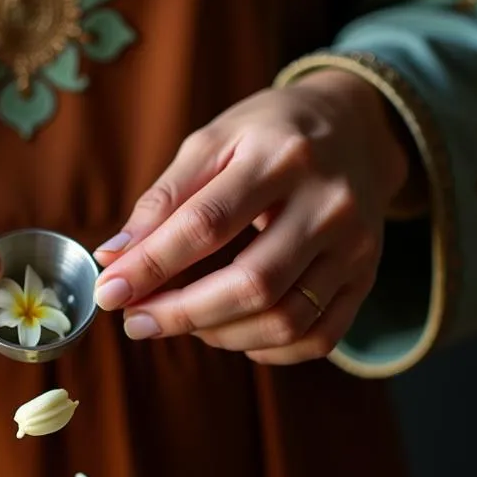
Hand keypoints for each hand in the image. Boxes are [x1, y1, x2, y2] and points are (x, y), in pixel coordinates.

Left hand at [92, 70, 412, 363]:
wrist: (356, 126)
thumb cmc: (269, 135)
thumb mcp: (213, 143)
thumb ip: (162, 200)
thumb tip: (113, 258)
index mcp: (282, 156)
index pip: (207, 225)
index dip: (151, 266)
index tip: (109, 292)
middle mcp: (330, 203)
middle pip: (251, 284)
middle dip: (181, 314)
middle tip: (137, 323)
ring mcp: (356, 246)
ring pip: (285, 320)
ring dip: (219, 336)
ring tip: (183, 321)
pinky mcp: (367, 279)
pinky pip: (316, 339)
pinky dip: (266, 350)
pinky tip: (231, 332)